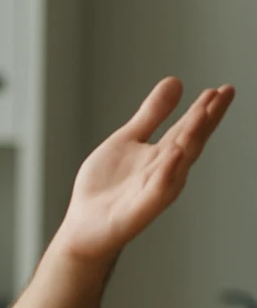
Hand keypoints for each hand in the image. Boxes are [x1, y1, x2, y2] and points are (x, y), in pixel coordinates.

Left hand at [55, 78, 234, 263]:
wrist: (85, 226)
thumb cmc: (107, 186)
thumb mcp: (127, 139)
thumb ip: (152, 114)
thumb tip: (175, 81)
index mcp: (164, 153)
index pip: (189, 127)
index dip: (204, 108)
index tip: (221, 88)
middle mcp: (166, 169)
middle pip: (190, 140)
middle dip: (206, 118)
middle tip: (222, 94)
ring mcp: (155, 188)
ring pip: (178, 161)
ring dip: (191, 138)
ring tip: (202, 114)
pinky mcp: (142, 207)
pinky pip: (158, 188)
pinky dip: (168, 171)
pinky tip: (175, 153)